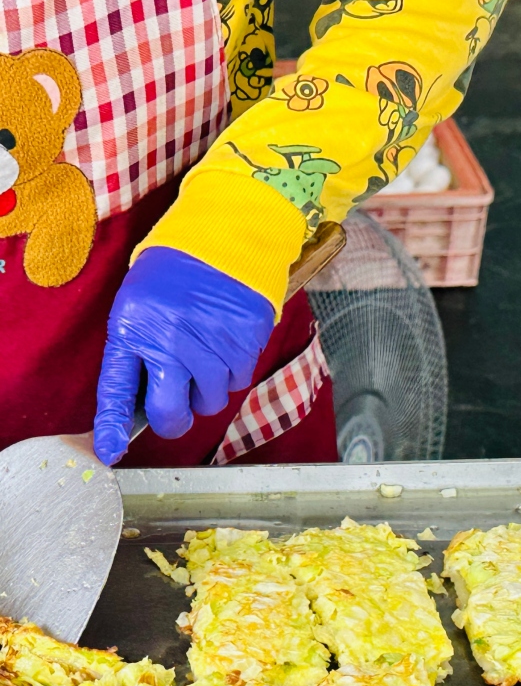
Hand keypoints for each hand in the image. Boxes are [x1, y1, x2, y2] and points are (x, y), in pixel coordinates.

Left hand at [93, 247, 274, 464]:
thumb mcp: (140, 303)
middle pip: (171, 414)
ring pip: (211, 401)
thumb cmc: (177, 272)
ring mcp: (211, 346)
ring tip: (207, 350)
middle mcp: (171, 342)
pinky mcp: (245, 345)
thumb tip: (144, 404)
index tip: (110, 451)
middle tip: (179, 403)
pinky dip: (234, 369)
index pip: (117, 389)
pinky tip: (227, 340)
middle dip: (175, 418)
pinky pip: (239, 380)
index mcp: (134, 329)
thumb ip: (139, 351)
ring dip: (209, 387)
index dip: (113, 426)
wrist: (227, 234)